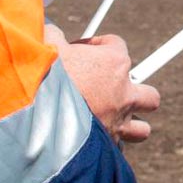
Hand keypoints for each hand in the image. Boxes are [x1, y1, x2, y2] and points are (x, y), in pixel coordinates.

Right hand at [45, 23, 160, 143]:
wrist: (32, 114)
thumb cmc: (43, 75)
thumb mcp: (47, 45)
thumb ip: (55, 38)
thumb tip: (51, 34)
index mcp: (113, 62)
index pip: (117, 45)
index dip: (99, 46)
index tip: (81, 52)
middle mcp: (123, 92)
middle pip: (149, 94)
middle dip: (134, 92)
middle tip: (110, 90)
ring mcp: (118, 122)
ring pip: (142, 129)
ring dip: (130, 124)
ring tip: (110, 121)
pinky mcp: (106, 145)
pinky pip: (117, 148)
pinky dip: (107, 145)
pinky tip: (91, 140)